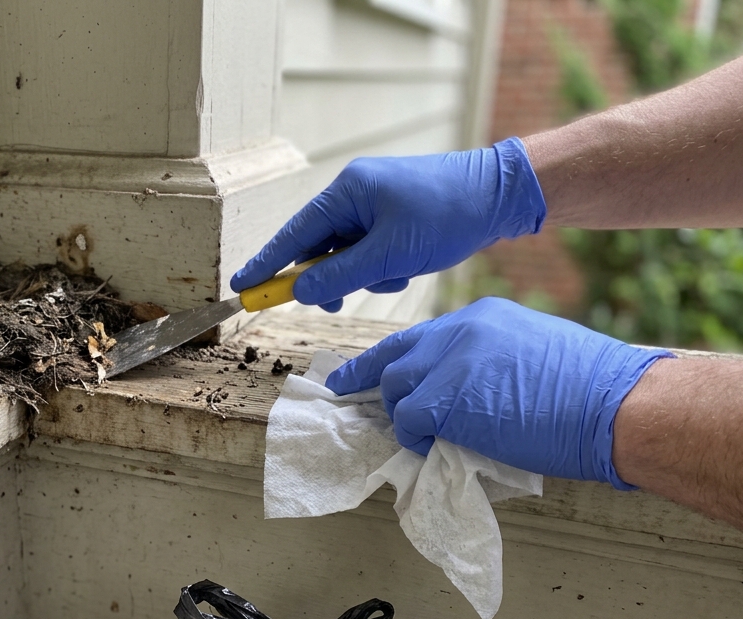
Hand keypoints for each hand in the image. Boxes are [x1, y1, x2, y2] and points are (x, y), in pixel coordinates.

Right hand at [230, 138, 546, 311]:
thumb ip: (340, 275)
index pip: (293, 234)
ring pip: (346, 254)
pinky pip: (369, 251)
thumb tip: (300, 291)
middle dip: (328, 278)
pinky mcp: (392, 217)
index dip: (266, 263)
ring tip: (394, 277)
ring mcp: (373, 204)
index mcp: (347, 191)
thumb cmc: (446, 215)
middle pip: (318, 246)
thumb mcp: (390, 254)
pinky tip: (407, 268)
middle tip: (332, 303)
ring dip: (362, 275)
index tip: (242, 287)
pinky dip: (382, 267)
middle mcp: (354, 194)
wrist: (500, 195)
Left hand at [325, 298, 670, 486]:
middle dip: (371, 384)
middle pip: (396, 358)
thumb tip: (464, 394)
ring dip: (405, 417)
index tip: (357, 374)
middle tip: (350, 401)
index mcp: (482, 317)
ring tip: (428, 436)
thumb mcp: (533, 355)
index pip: (418, 337)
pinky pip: (409, 422)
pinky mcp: (445, 397)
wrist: (617, 405)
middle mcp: (459, 331)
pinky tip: (439, 447)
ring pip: (396, 389)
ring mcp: (449, 362)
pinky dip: (417, 440)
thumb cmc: (594, 391)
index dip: (387, 359)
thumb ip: (489, 364)